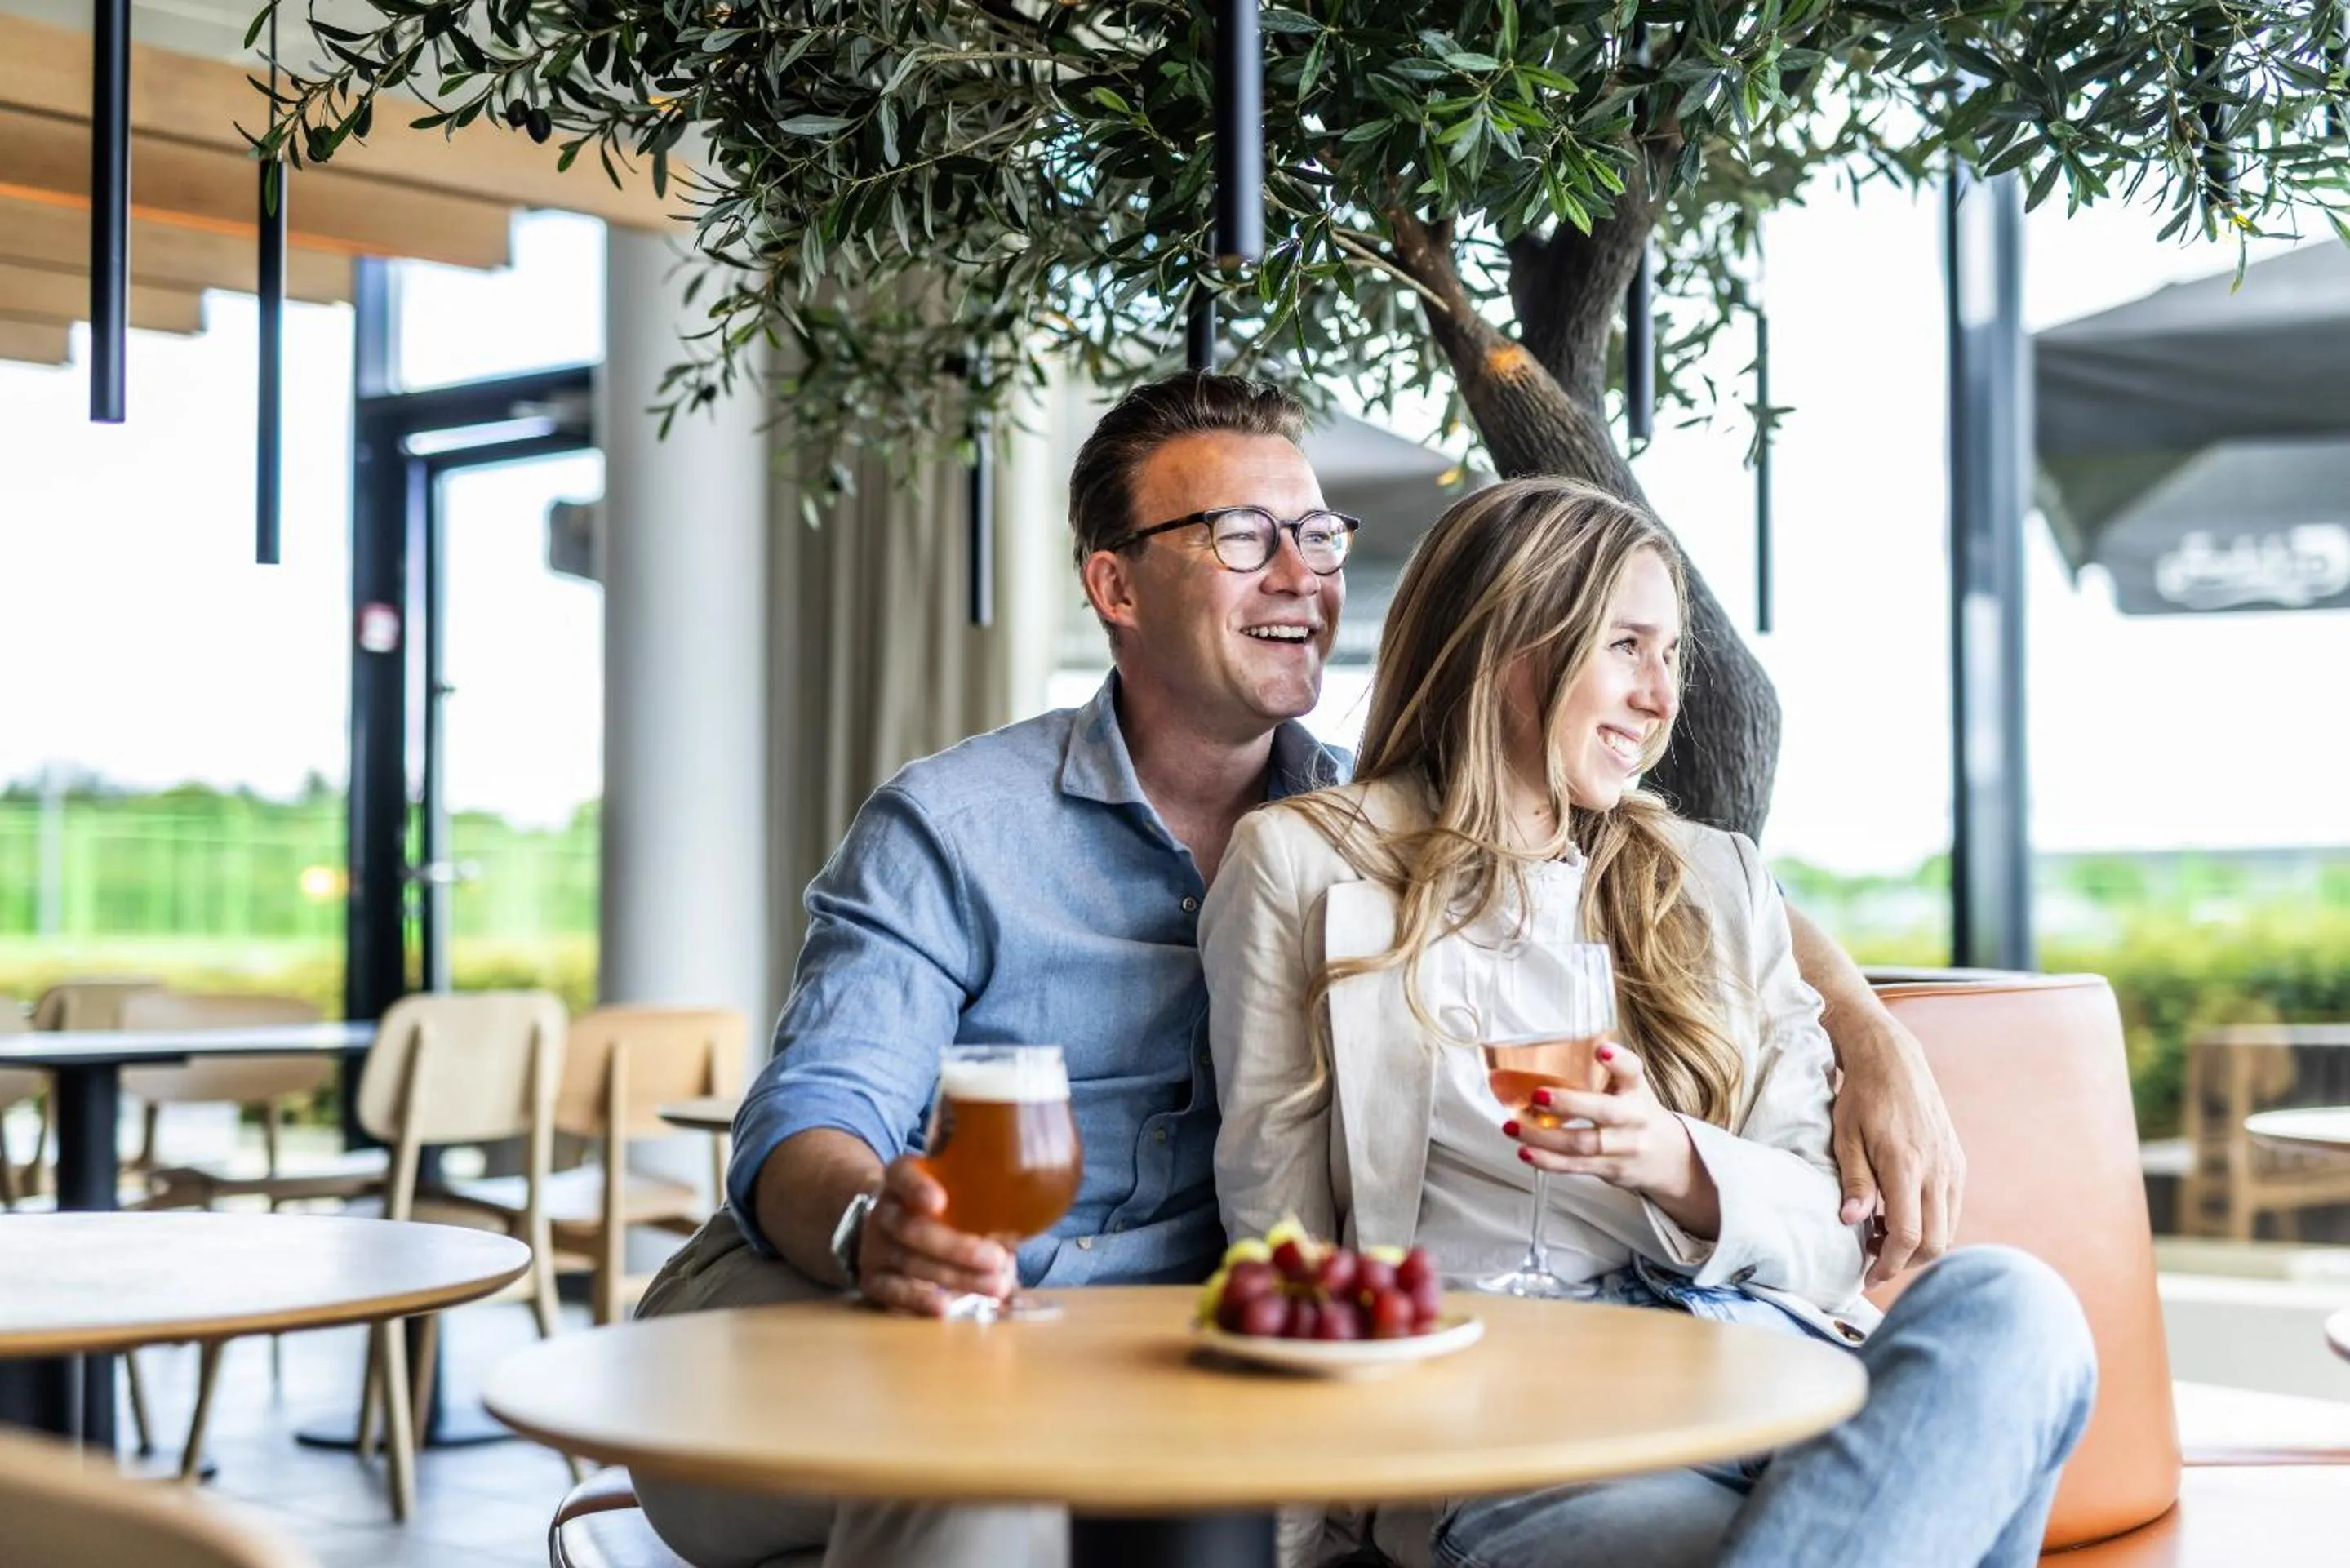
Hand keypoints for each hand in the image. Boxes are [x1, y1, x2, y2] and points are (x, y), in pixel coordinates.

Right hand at [856, 1155, 1017, 1315]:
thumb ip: (979, 1200)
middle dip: (957, 1248)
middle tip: (997, 1259)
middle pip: (912, 1229)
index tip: (939, 1203)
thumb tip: (1022, 1229)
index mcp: (901, 1179)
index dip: (918, 1189)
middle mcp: (884, 1211)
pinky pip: (894, 1293)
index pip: (902, 1176)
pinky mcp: (873, 1280)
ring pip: (911, 1263)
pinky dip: (920, 1302)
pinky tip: (945, 1308)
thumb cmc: (942, 1208)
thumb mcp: (954, 1190)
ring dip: (956, 1278)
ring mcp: (875, 1247)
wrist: (893, 1230)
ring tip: (996, 1287)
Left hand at [1508, 1043, 1718, 1235]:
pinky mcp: (1610, 1169)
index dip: (1618, 1061)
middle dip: (1570, 1104)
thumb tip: (1545, 1053)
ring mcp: (1623, 1147)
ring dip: (1543, 1137)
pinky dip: (1548, 1161)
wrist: (1670, 1159)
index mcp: (1637, 1091)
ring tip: (1512, 1127)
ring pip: (1582, 1144)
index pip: (1633, 1072)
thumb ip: (1601, 1074)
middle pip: (1605, 1112)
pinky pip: (1576, 1167)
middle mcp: (1633, 1118)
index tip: (1601, 1050)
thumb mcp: (1631, 1088)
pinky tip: (1526, 1152)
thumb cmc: (1637, 1114)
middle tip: (1537, 1095)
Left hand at [1830, 1014, 1964, 1285]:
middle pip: (1935, 1243)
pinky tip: (1899, 1214)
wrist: (1893, 1060)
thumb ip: (1854, 1180)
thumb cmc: (1861, 1097)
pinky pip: (1950, 1209)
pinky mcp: (1957, 1162)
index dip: (1888, 1264)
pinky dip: (1929, 1223)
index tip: (1865, 1276)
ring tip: (1880, 1235)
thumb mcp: (1845, 1136)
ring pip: (1947, 1229)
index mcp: (1907, 1164)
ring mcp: (1952, 1166)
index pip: (1909, 1235)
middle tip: (1871, 1259)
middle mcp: (1938, 1169)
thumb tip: (1851, 1221)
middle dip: (1904, 1262)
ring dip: (1918, 1244)